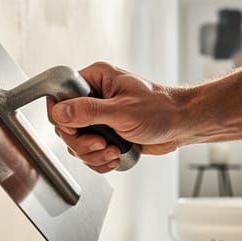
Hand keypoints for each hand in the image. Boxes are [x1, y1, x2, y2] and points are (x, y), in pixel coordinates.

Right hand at [46, 62, 181, 171]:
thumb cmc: (161, 110)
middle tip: (101, 144)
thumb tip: (61, 111)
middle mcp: (93, 96)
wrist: (181, 125)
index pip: (60, 97)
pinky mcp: (105, 133)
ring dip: (93, 154)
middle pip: (66, 126)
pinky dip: (100, 160)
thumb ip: (89, 111)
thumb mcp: (123, 110)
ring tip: (113, 151)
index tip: (75, 130)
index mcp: (95, 80)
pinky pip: (89, 152)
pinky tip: (116, 156)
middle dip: (82, 143)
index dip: (63, 118)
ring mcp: (98, 117)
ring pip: (76, 142)